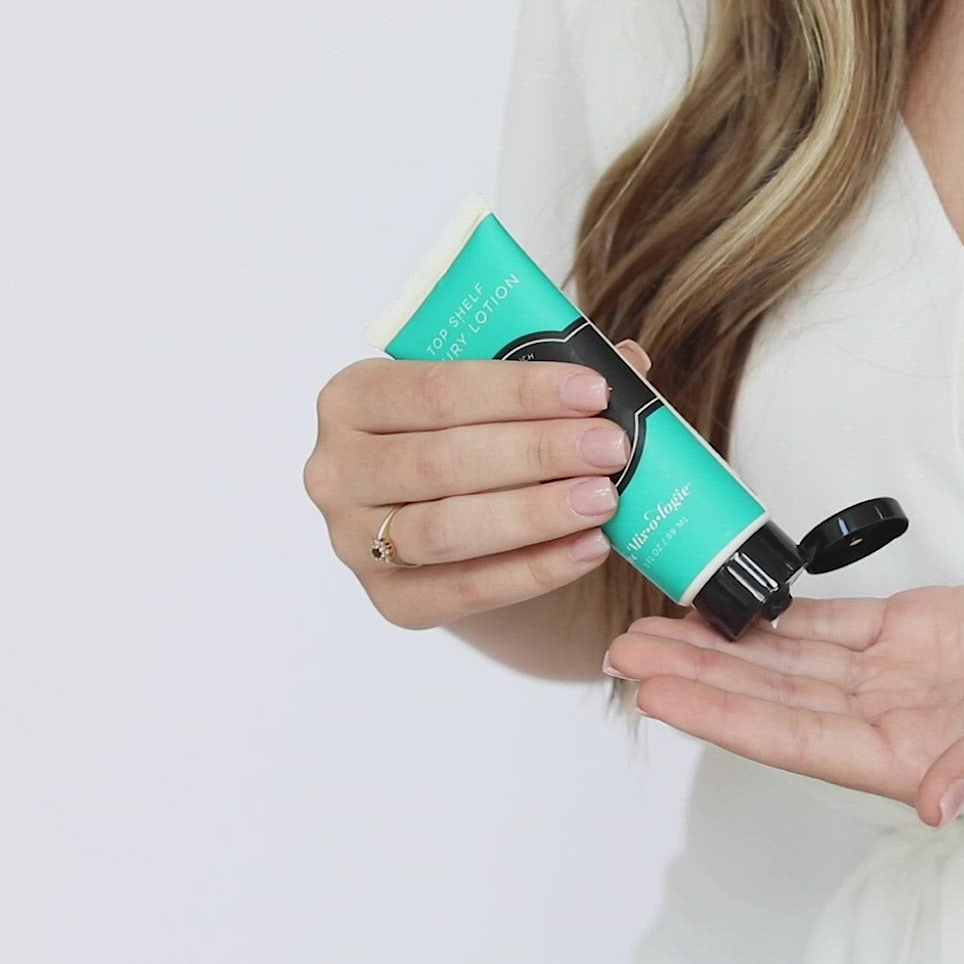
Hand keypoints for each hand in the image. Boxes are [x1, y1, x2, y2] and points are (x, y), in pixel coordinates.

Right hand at [304, 339, 651, 629]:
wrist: (458, 523)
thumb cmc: (476, 438)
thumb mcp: (496, 397)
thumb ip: (548, 375)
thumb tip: (626, 362)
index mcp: (354, 397)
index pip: (437, 390)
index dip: (519, 391)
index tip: (593, 391)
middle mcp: (337, 469)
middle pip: (442, 460)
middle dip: (536, 452)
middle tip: (610, 446)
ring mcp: (353, 542)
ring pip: (447, 529)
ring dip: (535, 514)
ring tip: (605, 498)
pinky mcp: (390, 600)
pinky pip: (465, 590)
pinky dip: (533, 570)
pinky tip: (590, 548)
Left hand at [603, 572, 963, 826]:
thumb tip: (933, 803)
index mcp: (916, 754)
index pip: (796, 740)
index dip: (723, 717)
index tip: (659, 697)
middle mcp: (890, 720)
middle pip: (772, 699)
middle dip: (697, 677)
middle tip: (623, 654)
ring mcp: (894, 676)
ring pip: (786, 662)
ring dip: (720, 646)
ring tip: (651, 628)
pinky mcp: (909, 631)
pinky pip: (824, 627)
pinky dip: (773, 617)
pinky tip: (726, 606)